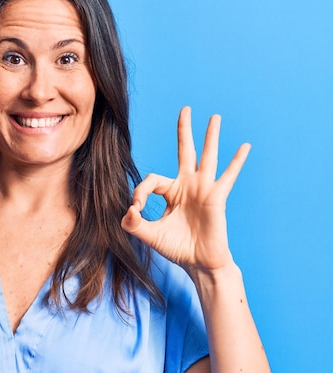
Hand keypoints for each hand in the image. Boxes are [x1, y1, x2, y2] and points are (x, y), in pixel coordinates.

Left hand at [121, 107, 249, 274]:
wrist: (198, 264)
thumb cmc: (176, 248)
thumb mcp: (149, 234)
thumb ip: (134, 223)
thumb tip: (127, 211)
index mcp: (171, 192)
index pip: (152, 179)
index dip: (139, 192)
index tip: (135, 209)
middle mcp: (187, 185)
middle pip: (185, 151)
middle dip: (184, 130)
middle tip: (185, 109)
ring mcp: (203, 189)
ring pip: (207, 157)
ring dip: (210, 136)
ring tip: (215, 116)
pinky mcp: (216, 197)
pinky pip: (228, 176)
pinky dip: (236, 162)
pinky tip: (245, 146)